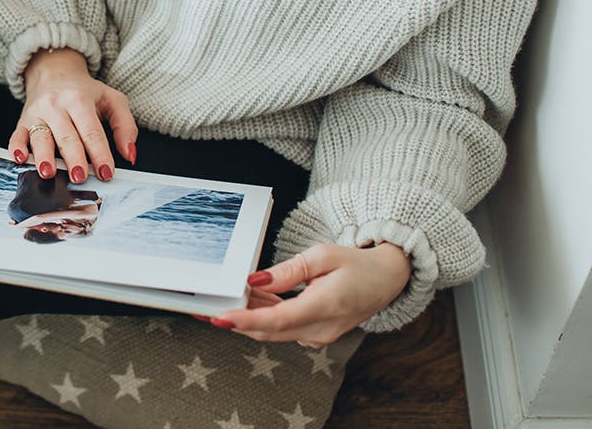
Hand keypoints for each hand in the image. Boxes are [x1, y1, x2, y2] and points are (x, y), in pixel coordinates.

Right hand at [10, 49, 137, 183]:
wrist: (54, 72)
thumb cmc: (84, 91)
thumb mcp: (112, 99)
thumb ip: (125, 125)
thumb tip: (129, 153)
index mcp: (80, 100)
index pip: (91, 131)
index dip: (100, 153)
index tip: (106, 172)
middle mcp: (57, 106)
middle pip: (66, 136)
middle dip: (73, 158)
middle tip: (80, 176)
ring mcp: (38, 113)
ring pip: (41, 137)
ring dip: (44, 156)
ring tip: (49, 173)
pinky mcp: (23, 121)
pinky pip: (17, 136)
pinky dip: (16, 148)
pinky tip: (20, 158)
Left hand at [207, 243, 411, 345]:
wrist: (387, 279)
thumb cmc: (357, 264)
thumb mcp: (322, 256)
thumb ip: (287, 271)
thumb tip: (255, 280)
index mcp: (325, 307)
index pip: (278, 320)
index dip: (245, 320)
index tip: (221, 317)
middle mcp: (321, 329)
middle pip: (269, 330)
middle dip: (235, 320)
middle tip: (205, 308)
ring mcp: (319, 335)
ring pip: (273, 331)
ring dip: (247, 317)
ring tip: (222, 300)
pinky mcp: (315, 334)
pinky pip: (283, 328)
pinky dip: (264, 316)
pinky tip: (250, 300)